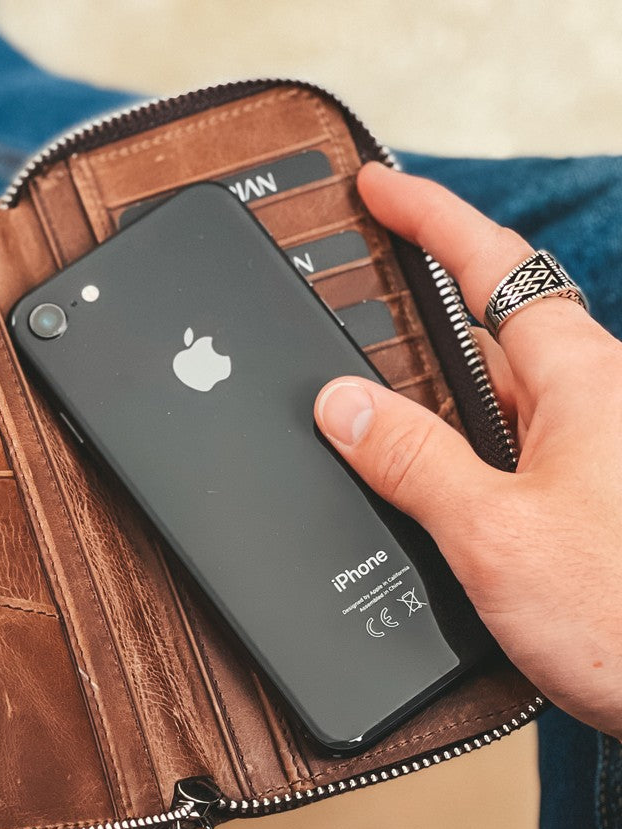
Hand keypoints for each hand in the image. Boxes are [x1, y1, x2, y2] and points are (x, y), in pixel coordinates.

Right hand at [314, 162, 621, 738]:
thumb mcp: (493, 532)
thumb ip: (411, 460)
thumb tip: (342, 404)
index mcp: (578, 381)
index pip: (492, 267)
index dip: (428, 216)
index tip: (379, 186)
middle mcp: (595, 402)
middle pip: (500, 313)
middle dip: (433, 281)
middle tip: (373, 262)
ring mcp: (596, 448)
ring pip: (506, 380)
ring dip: (443, 365)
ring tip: (383, 367)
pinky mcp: (591, 494)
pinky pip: (514, 433)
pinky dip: (462, 427)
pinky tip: (432, 462)